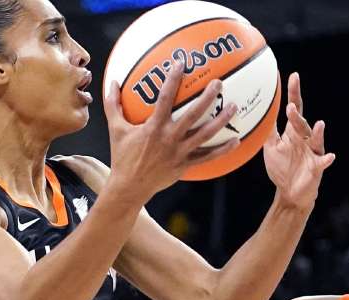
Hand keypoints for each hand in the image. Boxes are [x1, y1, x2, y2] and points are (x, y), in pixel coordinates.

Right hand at [103, 61, 239, 201]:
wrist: (130, 187)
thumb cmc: (122, 157)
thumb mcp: (115, 129)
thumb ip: (114, 105)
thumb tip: (111, 82)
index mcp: (153, 127)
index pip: (165, 97)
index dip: (173, 79)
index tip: (181, 62)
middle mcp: (170, 138)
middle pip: (193, 114)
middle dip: (207, 97)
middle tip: (219, 82)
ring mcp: (180, 152)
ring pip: (205, 134)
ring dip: (221, 120)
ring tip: (234, 106)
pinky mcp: (185, 164)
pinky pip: (208, 156)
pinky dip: (223, 149)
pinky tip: (236, 140)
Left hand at [264, 73, 334, 208]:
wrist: (290, 193)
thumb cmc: (282, 168)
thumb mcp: (271, 147)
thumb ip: (268, 130)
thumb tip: (259, 110)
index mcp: (293, 132)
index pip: (295, 108)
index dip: (294, 93)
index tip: (293, 76)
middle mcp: (305, 139)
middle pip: (302, 123)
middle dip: (297, 115)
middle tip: (290, 107)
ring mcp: (313, 152)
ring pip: (315, 139)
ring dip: (317, 132)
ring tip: (318, 124)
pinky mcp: (317, 167)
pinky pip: (323, 162)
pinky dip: (326, 159)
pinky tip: (330, 156)